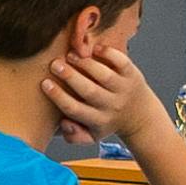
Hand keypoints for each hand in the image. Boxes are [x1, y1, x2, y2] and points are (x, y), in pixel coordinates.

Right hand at [44, 21, 152, 146]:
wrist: (140, 116)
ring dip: (85, 63)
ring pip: (104, 75)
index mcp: (98, 120)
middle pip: (89, 91)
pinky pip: (121, 62)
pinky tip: (93, 48)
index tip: (45, 83)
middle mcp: (111, 105)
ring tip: (70, 55)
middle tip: (54, 64)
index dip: (58, 96)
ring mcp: (123, 89)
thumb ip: (74, 136)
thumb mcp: (92, 136)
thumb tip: (63, 123)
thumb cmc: (108, 121)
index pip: (75, 109)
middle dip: (70, 76)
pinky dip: (108, 53)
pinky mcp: (132, 74)